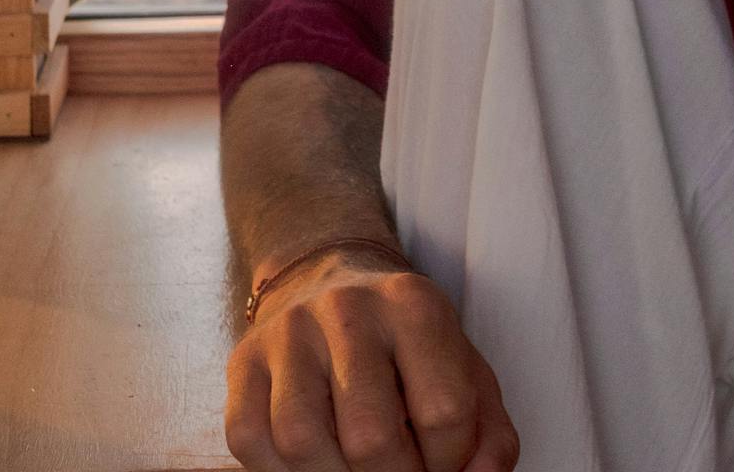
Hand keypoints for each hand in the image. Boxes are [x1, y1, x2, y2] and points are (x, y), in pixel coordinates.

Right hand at [225, 252, 519, 471]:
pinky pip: (250, 439)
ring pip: (303, 442)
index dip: (449, 462)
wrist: (328, 281)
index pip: (445, 413)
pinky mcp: (244, 360)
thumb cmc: (405, 344)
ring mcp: (290, 332)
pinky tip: (311, 456)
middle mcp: (348, 309)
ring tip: (353, 469)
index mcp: (415, 305)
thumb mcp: (462, 369)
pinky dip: (279, 469)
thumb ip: (489, 431)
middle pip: (371, 438)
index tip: (440, 461)